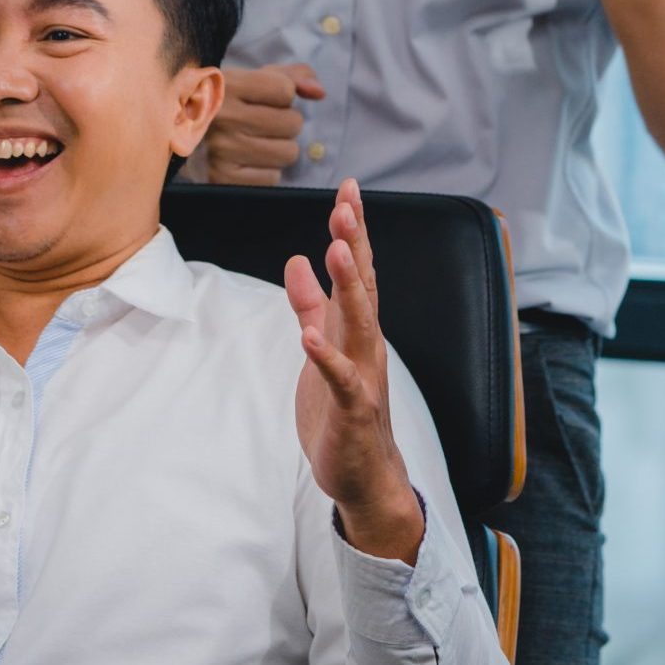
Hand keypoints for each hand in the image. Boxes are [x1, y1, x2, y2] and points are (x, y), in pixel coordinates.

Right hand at [202, 63, 324, 185]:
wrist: (179, 133)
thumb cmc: (227, 103)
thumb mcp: (252, 79)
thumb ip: (291, 77)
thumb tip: (319, 92)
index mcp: (228, 85)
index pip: (286, 91)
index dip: (283, 95)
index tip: (263, 98)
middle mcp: (223, 116)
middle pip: (292, 124)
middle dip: (285, 124)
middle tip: (260, 123)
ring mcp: (222, 150)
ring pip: (288, 153)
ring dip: (279, 149)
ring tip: (255, 142)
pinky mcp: (222, 178)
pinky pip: (272, 178)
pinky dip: (265, 172)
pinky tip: (246, 161)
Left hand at [286, 178, 425, 564]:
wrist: (363, 476)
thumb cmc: (341, 412)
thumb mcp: (319, 348)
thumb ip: (311, 305)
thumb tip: (298, 260)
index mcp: (357, 330)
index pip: (357, 272)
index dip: (352, 231)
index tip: (348, 189)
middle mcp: (366, 346)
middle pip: (363, 287)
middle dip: (354, 244)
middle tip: (347, 203)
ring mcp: (363, 376)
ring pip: (360, 324)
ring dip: (349, 287)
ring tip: (336, 250)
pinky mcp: (353, 411)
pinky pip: (342, 380)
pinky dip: (327, 357)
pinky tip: (309, 337)